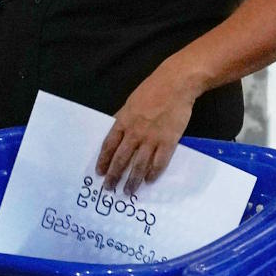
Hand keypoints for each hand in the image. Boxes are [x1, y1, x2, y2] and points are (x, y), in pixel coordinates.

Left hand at [98, 65, 198, 192]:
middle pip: (121, 159)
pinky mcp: (168, 141)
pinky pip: (159, 162)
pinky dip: (153, 173)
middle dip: (114, 176)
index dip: (103, 160)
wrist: (176, 84)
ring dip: (133, 180)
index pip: (109, 145)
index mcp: (123, 121)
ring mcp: (152, 138)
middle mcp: (135, 133)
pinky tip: (149, 181)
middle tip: (109, 189)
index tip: (99, 173)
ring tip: (128, 191)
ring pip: (139, 165)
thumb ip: (122, 117)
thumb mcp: (130, 102)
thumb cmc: (153, 89)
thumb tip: (112, 126)